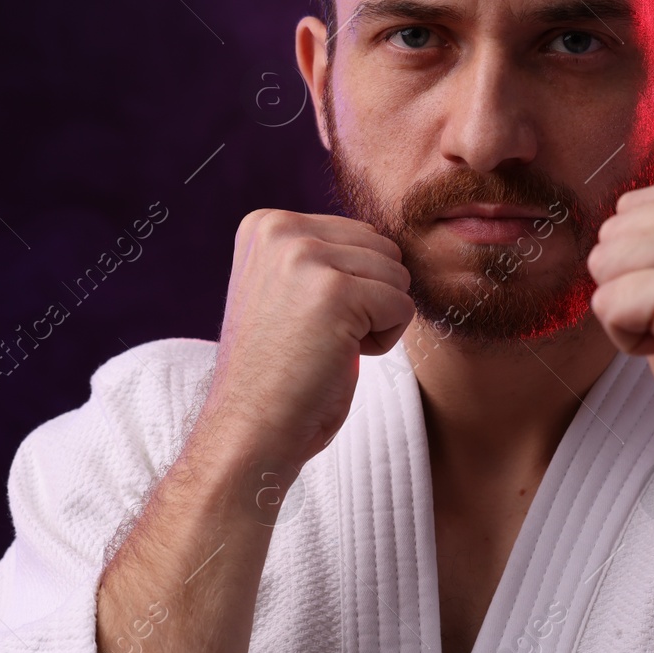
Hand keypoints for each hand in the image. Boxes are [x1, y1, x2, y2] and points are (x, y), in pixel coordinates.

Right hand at [200, 209, 415, 472]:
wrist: (250, 428)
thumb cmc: (278, 370)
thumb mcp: (287, 289)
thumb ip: (321, 255)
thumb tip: (387, 245)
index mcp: (266, 224)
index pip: (359, 234)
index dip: (349, 287)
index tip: (304, 320)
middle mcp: (280, 230)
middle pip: (383, 249)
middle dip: (369, 299)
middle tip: (318, 337)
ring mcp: (305, 257)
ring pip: (397, 276)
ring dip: (376, 320)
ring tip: (326, 346)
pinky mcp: (335, 292)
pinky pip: (402, 307)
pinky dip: (384, 342)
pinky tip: (338, 358)